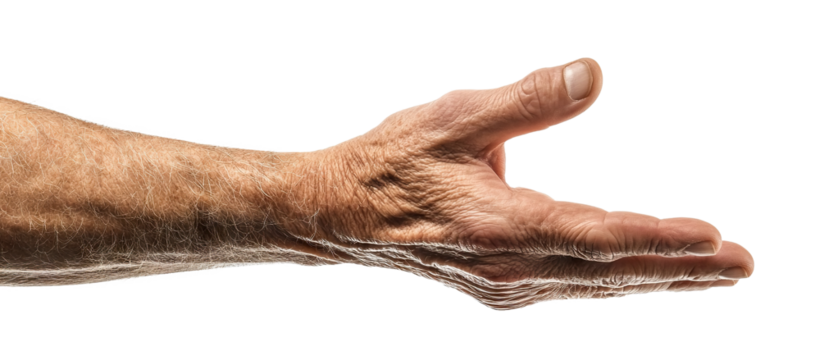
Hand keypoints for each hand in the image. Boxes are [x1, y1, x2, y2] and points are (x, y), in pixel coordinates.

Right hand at [286, 57, 755, 310]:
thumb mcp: (453, 117)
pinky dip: (615, 280)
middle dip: (678, 269)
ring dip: (656, 278)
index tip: (713, 238)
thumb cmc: (394, 160)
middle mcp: (507, 266)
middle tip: (740, 266)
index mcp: (498, 225)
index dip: (654, 237)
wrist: (343, 213)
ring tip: (711, 275)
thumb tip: (594, 74)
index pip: (592, 235)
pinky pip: (571, 287)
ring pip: (594, 284)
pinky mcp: (499, 285)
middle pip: (607, 270)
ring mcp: (503, 283)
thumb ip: (526, 100)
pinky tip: (643, 278)